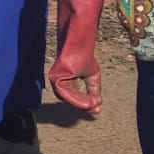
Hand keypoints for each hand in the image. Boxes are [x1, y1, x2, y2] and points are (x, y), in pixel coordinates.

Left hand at [49, 0, 106, 114]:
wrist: (79, 44)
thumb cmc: (84, 56)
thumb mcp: (92, 76)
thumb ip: (93, 91)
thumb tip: (97, 108)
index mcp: (66, 81)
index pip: (74, 96)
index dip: (85, 103)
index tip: (96, 110)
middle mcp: (59, 81)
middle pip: (71, 98)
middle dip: (83, 104)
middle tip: (95, 108)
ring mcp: (56, 80)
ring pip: (68, 97)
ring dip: (81, 102)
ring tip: (93, 104)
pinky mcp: (55, 78)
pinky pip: (64, 92)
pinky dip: (76, 98)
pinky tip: (87, 101)